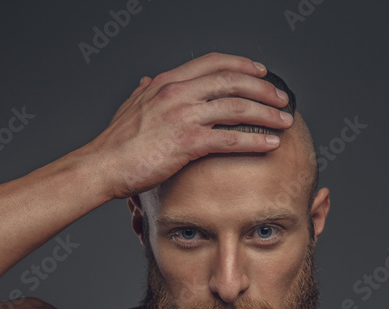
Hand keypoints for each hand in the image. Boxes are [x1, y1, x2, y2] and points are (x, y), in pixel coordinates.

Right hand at [84, 52, 294, 199]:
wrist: (103, 165)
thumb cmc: (116, 143)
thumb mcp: (131, 106)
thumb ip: (145, 92)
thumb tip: (147, 81)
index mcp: (167, 82)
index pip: (213, 63)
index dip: (241, 65)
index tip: (260, 72)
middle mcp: (178, 93)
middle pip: (232, 81)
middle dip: (263, 88)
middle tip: (282, 98)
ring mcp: (183, 116)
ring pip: (237, 107)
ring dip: (267, 113)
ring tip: (285, 121)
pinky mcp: (187, 142)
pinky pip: (230, 138)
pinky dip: (255, 140)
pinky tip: (271, 144)